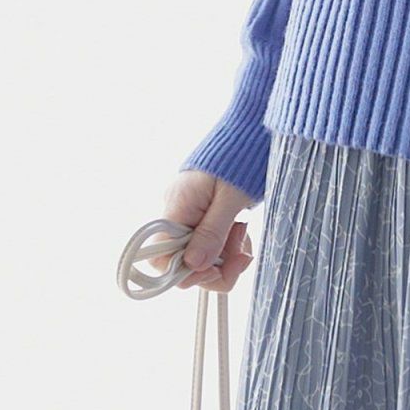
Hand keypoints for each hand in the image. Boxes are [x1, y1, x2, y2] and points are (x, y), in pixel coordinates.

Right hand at [158, 171, 254, 292]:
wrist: (248, 135)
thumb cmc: (240, 159)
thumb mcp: (230, 199)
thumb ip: (212, 233)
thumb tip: (193, 265)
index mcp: (177, 208)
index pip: (161, 258)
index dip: (186, 274)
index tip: (215, 270)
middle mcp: (177, 215)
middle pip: (185, 264)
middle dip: (217, 267)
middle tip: (242, 254)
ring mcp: (188, 217)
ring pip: (202, 258)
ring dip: (227, 257)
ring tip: (244, 234)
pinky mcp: (200, 218)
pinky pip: (210, 245)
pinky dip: (227, 247)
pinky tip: (240, 232)